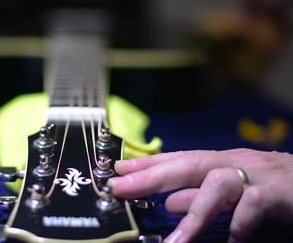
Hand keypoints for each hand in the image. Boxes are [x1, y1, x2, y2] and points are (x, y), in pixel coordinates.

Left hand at [107, 148, 292, 242]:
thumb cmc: (271, 186)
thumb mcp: (232, 188)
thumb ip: (202, 194)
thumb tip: (169, 201)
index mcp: (219, 160)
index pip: (177, 158)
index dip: (146, 163)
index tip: (117, 170)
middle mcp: (232, 162)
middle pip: (187, 164)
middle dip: (151, 176)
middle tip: (120, 188)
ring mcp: (255, 174)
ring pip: (216, 184)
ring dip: (193, 213)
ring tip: (174, 242)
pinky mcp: (277, 192)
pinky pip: (252, 207)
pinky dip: (238, 226)